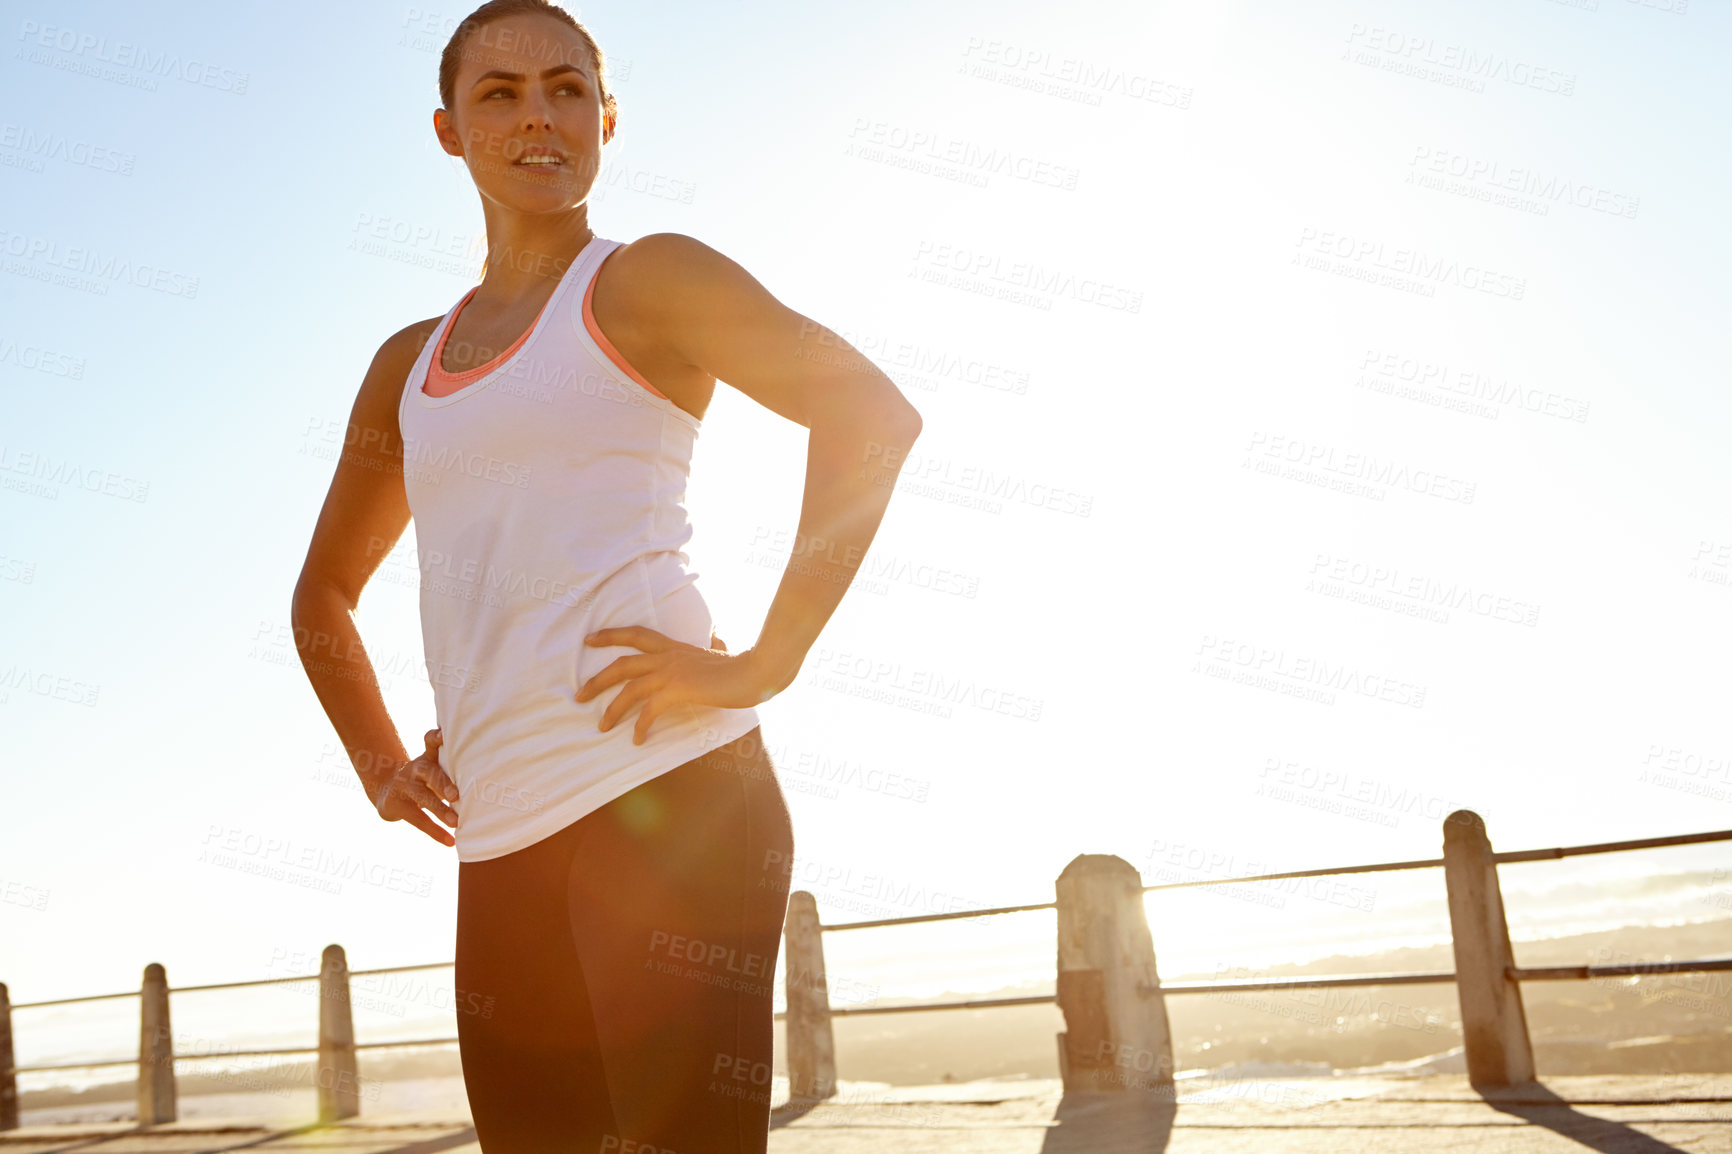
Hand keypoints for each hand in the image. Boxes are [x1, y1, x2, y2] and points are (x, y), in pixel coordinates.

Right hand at [367, 728, 460, 846]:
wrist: (386, 790)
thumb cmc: (424, 779)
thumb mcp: (435, 767)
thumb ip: (455, 767)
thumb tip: (492, 776)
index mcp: (428, 757)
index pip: (430, 742)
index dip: (436, 738)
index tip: (443, 735)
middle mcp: (416, 769)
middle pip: (429, 772)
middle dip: (443, 783)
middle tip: (456, 794)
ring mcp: (404, 786)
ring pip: (422, 797)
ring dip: (439, 810)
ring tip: (456, 822)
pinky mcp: (397, 805)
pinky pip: (418, 820)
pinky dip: (435, 832)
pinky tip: (450, 841)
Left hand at [576, 626, 774, 744]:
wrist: (755, 672)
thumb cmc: (742, 665)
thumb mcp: (722, 652)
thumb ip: (713, 646)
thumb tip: (717, 639)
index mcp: (674, 646)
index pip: (636, 635)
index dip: (610, 635)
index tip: (589, 639)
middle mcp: (668, 656)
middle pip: (621, 664)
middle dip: (597, 680)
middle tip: (578, 694)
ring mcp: (671, 673)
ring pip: (629, 689)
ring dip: (612, 709)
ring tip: (601, 726)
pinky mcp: (678, 690)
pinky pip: (650, 711)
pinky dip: (641, 726)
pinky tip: (638, 740)